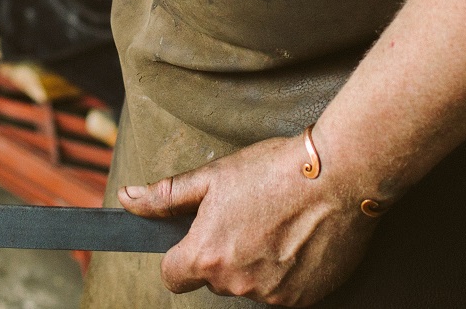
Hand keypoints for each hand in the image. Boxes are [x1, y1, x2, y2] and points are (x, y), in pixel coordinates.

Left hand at [119, 134, 379, 305]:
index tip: (198, 238)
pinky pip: (281, 293)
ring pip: (248, 285)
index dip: (181, 256)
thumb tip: (129, 200)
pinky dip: (284, 274)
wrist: (336, 176)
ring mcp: (270, 295)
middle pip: (213, 279)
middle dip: (223, 254)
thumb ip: (166, 196)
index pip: (172, 276)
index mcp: (206, 255)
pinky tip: (296, 241)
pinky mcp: (302, 301)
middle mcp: (235, 283)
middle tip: (247, 218)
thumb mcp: (213, 175)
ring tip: (276, 225)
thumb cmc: (274, 170)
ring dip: (255, 265)